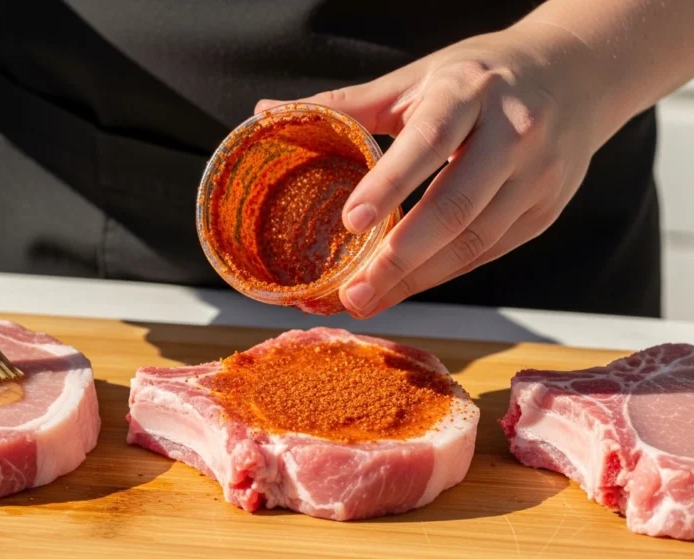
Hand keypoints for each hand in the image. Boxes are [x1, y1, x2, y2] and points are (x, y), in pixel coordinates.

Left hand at [256, 24, 603, 317]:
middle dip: (400, 257)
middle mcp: (513, 134)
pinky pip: (488, 251)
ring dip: (418, 278)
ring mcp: (537, 177)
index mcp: (469, 92)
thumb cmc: (478, 76)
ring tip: (366, 300)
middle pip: (456, 206)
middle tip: (352, 293)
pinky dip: (442, 273)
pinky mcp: (546, 211)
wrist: (575, 75)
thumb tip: (267, 114)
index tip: (351, 222)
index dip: (390, 184)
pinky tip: (404, 287)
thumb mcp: (416, 77)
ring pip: (475, 240)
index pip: (428, 142)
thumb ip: (347, 104)